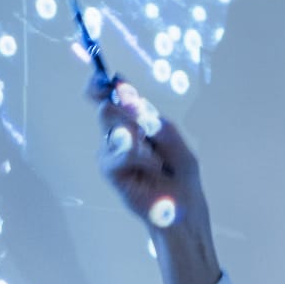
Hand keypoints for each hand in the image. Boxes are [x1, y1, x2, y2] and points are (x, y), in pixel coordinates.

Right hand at [86, 70, 204, 229]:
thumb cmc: (180, 173)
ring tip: (155, 156)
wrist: (182, 206)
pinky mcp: (110, 170)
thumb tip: (138, 107)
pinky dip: (139, 156)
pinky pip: (119, 153)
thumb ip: (158, 124)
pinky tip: (153, 166)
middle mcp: (119, 134)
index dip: (102, 85)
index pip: (110, 97)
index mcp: (134, 122)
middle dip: (127, 110)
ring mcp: (112, 152)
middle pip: (105, 107)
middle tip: (145, 125)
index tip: (103, 78)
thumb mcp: (176, 141)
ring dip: (138, 137)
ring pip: (113, 127)